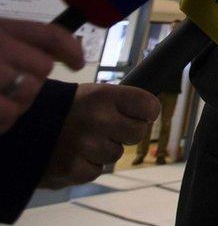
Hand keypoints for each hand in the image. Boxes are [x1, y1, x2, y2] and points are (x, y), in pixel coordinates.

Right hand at [0, 19, 83, 132]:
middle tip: (14, 88)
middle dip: (34, 81)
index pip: (49, 35)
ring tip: (1, 101)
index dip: (71, 49)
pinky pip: (9, 115)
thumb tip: (71, 55)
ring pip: (28, 91)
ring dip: (18, 102)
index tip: (78, 63)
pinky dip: (3, 121)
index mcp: (2, 29)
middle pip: (43, 66)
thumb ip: (28, 45)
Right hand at [41, 83, 159, 187]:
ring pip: (116, 154)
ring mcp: (86, 145)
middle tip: (105, 128)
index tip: (138, 113)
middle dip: (125, 132)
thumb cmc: (60, 110)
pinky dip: (87, 165)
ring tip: (81, 139)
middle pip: (138, 132)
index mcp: (103, 95)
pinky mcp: (74, 168)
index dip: (145, 112)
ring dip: (103, 150)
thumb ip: (120, 101)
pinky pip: (97, 170)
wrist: (20, 128)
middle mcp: (97, 119)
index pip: (149, 106)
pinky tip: (72, 153)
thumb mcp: (90, 94)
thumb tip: (150, 110)